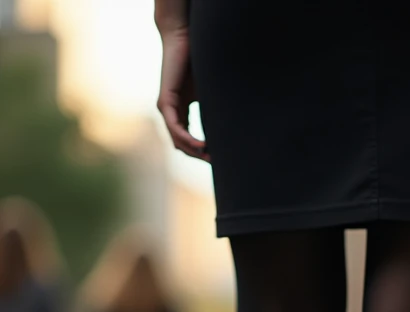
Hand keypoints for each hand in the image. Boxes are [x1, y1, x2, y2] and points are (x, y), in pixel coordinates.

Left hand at [157, 27, 209, 161]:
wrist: (182, 38)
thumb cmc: (197, 60)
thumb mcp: (209, 92)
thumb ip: (214, 110)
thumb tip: (232, 128)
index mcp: (180, 110)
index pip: (188, 139)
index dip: (203, 152)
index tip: (219, 159)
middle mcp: (171, 112)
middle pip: (183, 145)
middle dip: (199, 156)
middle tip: (216, 164)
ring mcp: (166, 108)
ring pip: (178, 140)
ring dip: (194, 151)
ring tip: (210, 157)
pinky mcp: (165, 102)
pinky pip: (175, 128)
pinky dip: (187, 139)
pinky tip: (201, 145)